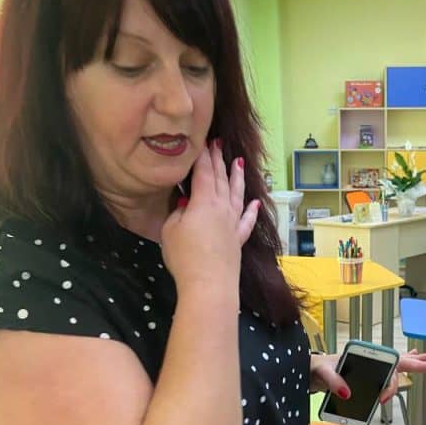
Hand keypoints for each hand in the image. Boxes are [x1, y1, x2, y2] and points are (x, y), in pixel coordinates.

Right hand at [161, 141, 259, 294]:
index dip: (203, 155)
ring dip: (237, 178)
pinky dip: (251, 211)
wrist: (209, 284)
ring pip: (237, 194)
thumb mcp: (170, 230)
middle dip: (218, 160)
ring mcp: (233, 223)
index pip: (204, 172)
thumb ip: (178, 212)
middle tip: (218, 143)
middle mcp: (223, 207)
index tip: (202, 141)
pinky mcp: (238, 239)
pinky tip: (255, 204)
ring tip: (239, 163)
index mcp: (204, 201)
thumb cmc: (185, 256)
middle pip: (221, 179)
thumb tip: (186, 201)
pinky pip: (246, 220)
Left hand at [309, 348, 425, 403]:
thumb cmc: (315, 367)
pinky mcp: (363, 377)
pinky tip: (403, 370)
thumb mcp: (323, 372)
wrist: (307, 371)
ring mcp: (368, 368)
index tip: (422, 372)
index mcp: (365, 356)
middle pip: (399, 363)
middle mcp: (370, 361)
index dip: (412, 368)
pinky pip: (384, 375)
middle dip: (418, 363)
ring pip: (395, 367)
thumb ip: (334, 381)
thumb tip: (348, 393)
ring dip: (411, 365)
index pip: (394, 362)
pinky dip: (395, 373)